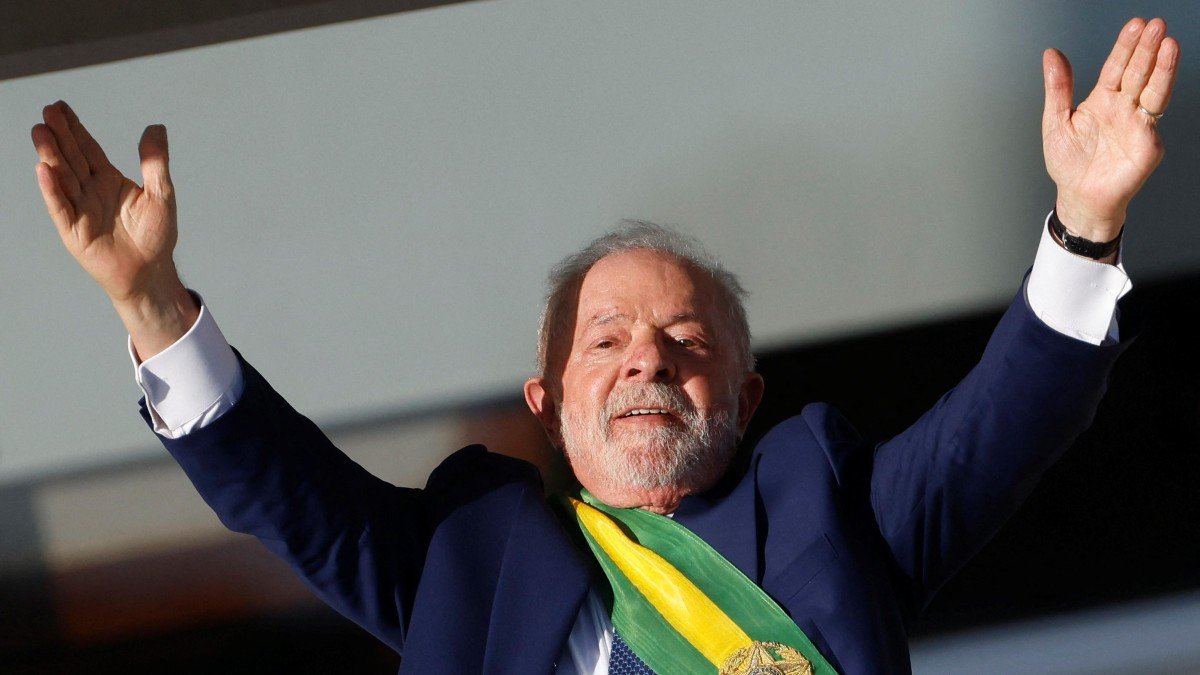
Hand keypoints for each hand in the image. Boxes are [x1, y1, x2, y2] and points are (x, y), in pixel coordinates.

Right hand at [32, 101, 196, 358]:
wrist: (151, 271)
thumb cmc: (156, 235)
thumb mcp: (162, 194)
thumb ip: (155, 163)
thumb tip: (156, 127)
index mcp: (108, 180)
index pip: (87, 149)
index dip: (74, 128)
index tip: (59, 107)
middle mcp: (90, 191)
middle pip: (72, 158)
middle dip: (59, 136)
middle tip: (48, 113)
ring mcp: (79, 210)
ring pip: (62, 178)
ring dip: (51, 156)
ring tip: (40, 132)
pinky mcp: (74, 231)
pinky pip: (61, 208)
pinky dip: (53, 190)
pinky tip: (43, 170)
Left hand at [1042, 17, 1179, 242]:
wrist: (1078, 197)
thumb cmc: (1069, 163)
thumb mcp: (1055, 121)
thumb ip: (1058, 88)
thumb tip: (1051, 54)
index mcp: (1103, 100)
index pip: (1117, 67)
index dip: (1126, 46)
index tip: (1135, 25)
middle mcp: (1124, 108)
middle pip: (1139, 73)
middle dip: (1148, 49)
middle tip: (1156, 25)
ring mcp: (1138, 125)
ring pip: (1154, 92)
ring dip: (1162, 69)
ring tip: (1169, 45)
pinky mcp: (1147, 145)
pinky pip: (1151, 124)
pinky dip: (1154, 105)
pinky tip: (1158, 86)